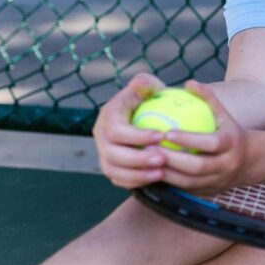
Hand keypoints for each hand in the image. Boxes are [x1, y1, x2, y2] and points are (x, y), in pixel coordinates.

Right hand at [92, 73, 169, 187]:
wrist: (148, 116)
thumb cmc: (151, 98)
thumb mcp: (149, 86)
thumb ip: (145, 83)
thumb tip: (140, 83)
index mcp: (108, 115)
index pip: (116, 130)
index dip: (136, 135)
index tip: (161, 135)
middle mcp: (101, 136)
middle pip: (112, 154)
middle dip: (137, 159)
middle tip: (162, 159)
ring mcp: (104, 153)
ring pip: (113, 171)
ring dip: (137, 174)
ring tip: (162, 172)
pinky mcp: (112, 167)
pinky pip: (119, 180)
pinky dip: (136, 182)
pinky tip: (158, 179)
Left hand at [152, 80, 246, 193]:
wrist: (251, 161)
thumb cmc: (230, 132)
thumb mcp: (224, 115)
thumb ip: (208, 98)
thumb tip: (189, 83)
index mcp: (231, 144)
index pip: (210, 143)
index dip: (189, 139)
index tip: (167, 132)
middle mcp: (226, 164)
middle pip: (198, 166)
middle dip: (172, 160)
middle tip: (148, 150)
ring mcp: (218, 181)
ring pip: (189, 182)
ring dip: (166, 174)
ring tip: (146, 163)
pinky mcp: (208, 193)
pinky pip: (186, 189)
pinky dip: (169, 183)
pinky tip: (152, 173)